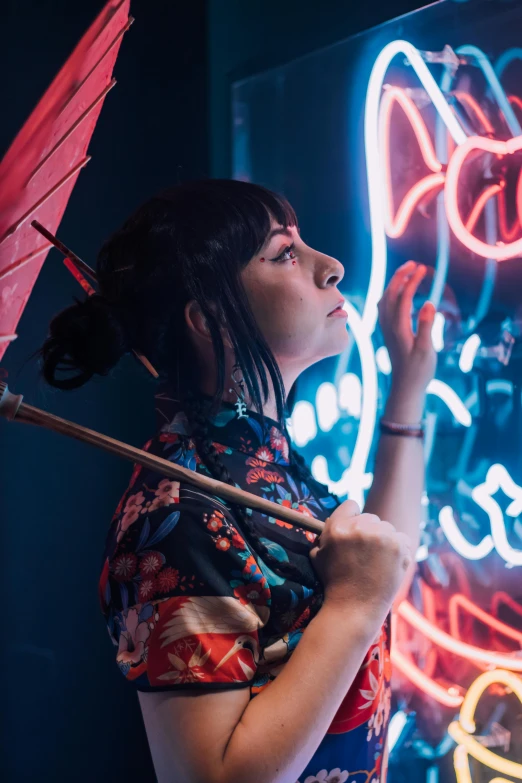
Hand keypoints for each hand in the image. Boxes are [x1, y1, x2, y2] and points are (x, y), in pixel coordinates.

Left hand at [378, 260, 437, 397]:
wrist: (405, 387)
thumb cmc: (418, 371)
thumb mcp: (426, 350)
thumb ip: (426, 326)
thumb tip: (428, 303)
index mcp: (398, 328)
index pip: (403, 297)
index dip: (412, 281)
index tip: (423, 269)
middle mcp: (388, 326)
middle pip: (390, 294)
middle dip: (400, 276)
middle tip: (414, 264)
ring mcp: (386, 329)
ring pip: (384, 300)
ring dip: (394, 284)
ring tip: (407, 273)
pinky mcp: (388, 333)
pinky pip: (384, 308)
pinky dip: (390, 295)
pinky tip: (399, 294)